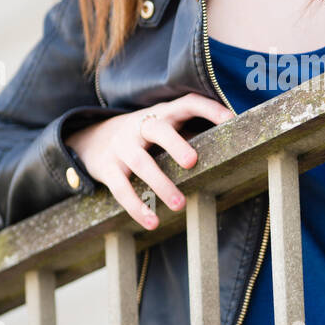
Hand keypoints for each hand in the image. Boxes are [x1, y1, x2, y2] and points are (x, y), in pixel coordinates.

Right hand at [65, 93, 234, 230]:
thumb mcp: (166, 128)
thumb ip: (191, 134)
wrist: (91, 138)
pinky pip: (121, 187)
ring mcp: (122, 146)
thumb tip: (233, 146)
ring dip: (160, 184)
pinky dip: (136, 206)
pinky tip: (152, 222)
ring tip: (179, 205)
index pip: (187, 102)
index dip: (209, 108)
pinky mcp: (108, 167)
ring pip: (140, 162)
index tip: (231, 119)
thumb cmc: (145, 136)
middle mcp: (140, 126)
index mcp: (162, 114)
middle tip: (192, 162)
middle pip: (157, 129)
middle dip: (174, 144)